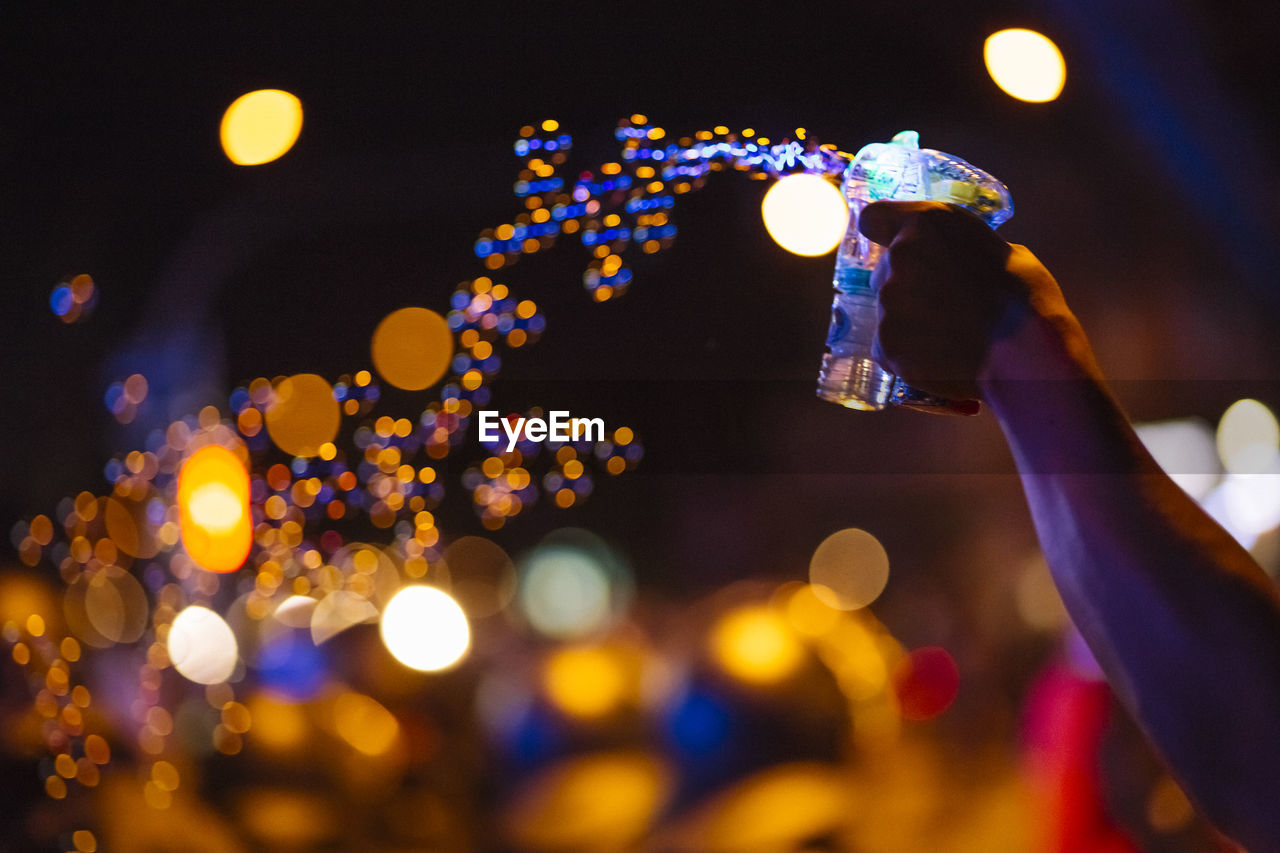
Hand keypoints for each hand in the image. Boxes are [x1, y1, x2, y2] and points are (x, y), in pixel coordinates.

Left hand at [859, 200, 1095, 402]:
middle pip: (884, 274)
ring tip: (950, 336)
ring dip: (910, 323)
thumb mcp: (998, 248)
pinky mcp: (886, 345)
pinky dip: (908, 355)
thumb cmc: (1024, 296)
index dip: (884, 234)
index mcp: (926, 223)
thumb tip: (952, 258)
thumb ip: (959, 248)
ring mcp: (888, 303)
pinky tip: (940, 357)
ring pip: (888, 313)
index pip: (873, 218)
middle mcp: (898, 257)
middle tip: (943, 306)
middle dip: (907, 288)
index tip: (894, 246)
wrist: (1025, 350)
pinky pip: (888, 348)